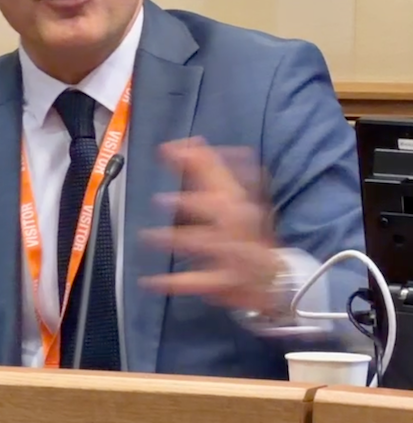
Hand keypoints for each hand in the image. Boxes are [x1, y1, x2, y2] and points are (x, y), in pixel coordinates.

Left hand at [140, 138, 283, 312]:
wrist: (276, 280)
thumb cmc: (249, 233)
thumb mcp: (238, 199)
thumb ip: (214, 170)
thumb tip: (194, 140)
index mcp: (241, 203)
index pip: (222, 178)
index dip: (198, 161)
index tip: (168, 149)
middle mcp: (240, 227)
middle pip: (221, 213)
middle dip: (193, 205)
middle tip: (161, 200)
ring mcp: (235, 256)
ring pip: (207, 247)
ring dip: (178, 241)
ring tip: (148, 237)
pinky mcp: (225, 283)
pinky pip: (198, 283)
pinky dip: (174, 283)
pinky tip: (150, 281)